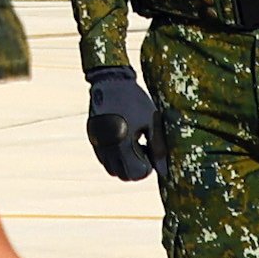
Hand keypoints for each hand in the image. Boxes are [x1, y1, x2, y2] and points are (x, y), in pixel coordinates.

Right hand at [82, 65, 161, 183]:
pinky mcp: (93, 138)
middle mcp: (107, 147)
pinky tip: (122, 137)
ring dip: (124, 163)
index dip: (147, 167)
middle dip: (135, 167)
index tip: (150, 151)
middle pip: (123, 175)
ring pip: (112, 169)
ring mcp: (98, 144)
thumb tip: (165, 172)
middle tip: (143, 148)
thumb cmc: (135, 101)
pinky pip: (104, 158)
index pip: (136, 174)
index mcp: (123, 144)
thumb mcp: (152, 123)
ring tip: (132, 143)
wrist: (110, 82)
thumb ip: (158, 149)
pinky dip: (114, 156)